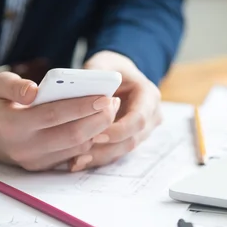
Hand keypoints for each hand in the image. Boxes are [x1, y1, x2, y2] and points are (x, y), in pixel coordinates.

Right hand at [0, 72, 119, 170]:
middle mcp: (25, 148)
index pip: (54, 115)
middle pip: (72, 136)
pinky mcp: (40, 167)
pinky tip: (95, 124)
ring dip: (97, 130)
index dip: (82, 106)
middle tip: (113, 102)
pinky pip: (70, 156)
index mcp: (13, 126)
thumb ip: (14, 85)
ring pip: (76, 149)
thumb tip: (34, 90)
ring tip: (108, 110)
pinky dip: (87, 140)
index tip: (104, 95)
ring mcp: (33, 161)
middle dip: (98, 119)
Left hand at [70, 51, 161, 170]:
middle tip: (80, 154)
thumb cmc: (110, 68)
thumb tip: (80, 86)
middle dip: (106, 148)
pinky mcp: (128, 140)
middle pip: (132, 139)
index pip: (139, 119)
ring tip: (75, 161)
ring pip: (122, 150)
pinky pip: (114, 153)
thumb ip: (95, 73)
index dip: (119, 130)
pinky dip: (96, 158)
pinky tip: (76, 162)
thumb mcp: (102, 64)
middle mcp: (151, 116)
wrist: (118, 76)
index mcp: (149, 95)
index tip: (96, 134)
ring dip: (99, 157)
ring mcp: (142, 131)